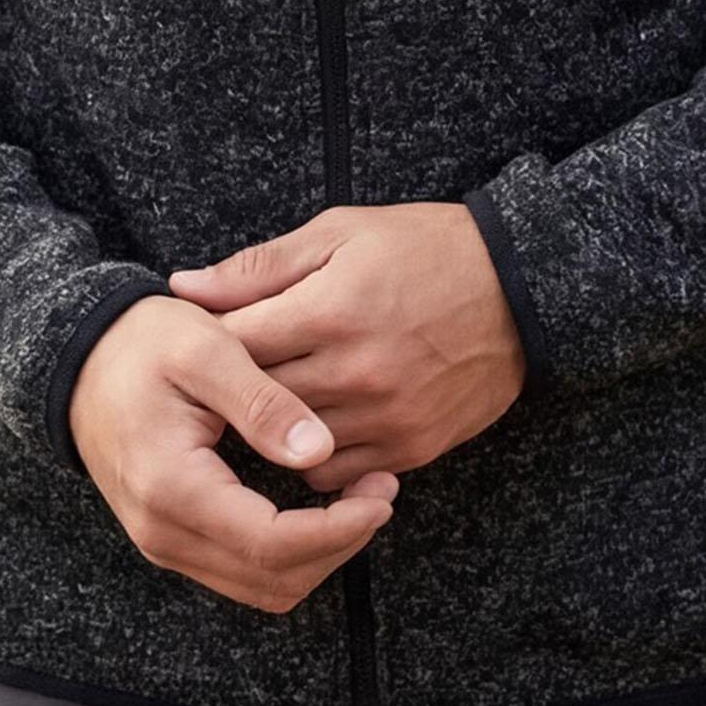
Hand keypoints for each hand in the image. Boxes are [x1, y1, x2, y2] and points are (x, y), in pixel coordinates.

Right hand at [68, 292, 398, 614]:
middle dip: (339, 544)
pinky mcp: (172, 537)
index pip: (270, 544)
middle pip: (273, 579)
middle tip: (381, 491)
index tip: (380, 495)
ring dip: (320, 553)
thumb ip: (261, 402)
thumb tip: (320, 453)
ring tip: (359, 498)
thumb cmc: (142, 343)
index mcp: (172, 486)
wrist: (81, 358)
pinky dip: (291, 551)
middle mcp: (163, 531)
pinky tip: (319, 505)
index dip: (338, 530)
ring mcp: (164, 542)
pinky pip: (243, 571)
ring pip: (262, 586)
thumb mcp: (206, 350)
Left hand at [169, 202, 526, 493]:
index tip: (190, 342)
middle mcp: (356, 370)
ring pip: (291, 445)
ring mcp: (386, 414)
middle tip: (209, 383)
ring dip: (265, 430)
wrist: (521, 289)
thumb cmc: (424, 249)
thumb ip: (259, 267)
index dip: (204, 345)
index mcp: (331, 309)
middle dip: (228, 392)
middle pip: (257, 401)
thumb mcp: (340, 234)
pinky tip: (302, 431)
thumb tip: (184, 287)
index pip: (234, 345)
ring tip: (251, 408)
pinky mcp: (412, 446)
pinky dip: (311, 457)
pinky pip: (336, 472)